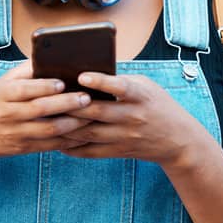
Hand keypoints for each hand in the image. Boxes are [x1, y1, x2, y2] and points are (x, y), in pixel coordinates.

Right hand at [0, 62, 92, 164]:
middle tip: (87, 98)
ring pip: (48, 130)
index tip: (63, 82)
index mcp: (3, 94)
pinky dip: (68, 141)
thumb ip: (25, 71)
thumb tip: (51, 55)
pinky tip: (83, 134)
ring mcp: (16, 133)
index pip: (25, 89)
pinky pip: (49, 146)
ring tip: (90, 115)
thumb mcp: (2, 83)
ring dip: (72, 123)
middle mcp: (8, 114)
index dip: (44, 86)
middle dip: (66, 104)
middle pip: (40, 109)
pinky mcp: (23, 148)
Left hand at [57, 72, 204, 167]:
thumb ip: (120, 80)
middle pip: (97, 112)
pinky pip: (91, 151)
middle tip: (47, 98)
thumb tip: (88, 72)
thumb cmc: (157, 105)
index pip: (120, 87)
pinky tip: (56, 140)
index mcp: (140, 96)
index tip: (82, 76)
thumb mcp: (146, 86)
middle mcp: (132, 117)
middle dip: (71, 106)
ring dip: (66, 126)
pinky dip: (72, 147)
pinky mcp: (118, 151)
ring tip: (45, 118)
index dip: (101, 82)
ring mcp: (124, 136)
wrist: (177, 140)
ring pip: (89, 132)